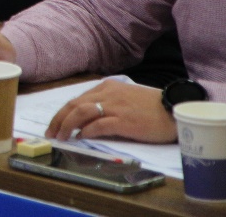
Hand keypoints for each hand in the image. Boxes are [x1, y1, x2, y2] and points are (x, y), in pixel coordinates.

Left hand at [45, 80, 176, 142]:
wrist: (175, 108)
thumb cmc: (152, 106)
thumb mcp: (125, 98)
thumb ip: (107, 103)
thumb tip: (88, 119)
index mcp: (107, 88)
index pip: (77, 100)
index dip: (62, 113)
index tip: (54, 124)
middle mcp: (108, 94)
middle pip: (74, 105)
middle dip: (59, 119)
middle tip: (51, 133)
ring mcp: (115, 107)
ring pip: (81, 113)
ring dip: (67, 125)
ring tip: (61, 137)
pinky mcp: (124, 120)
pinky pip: (99, 125)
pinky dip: (86, 130)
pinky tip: (80, 137)